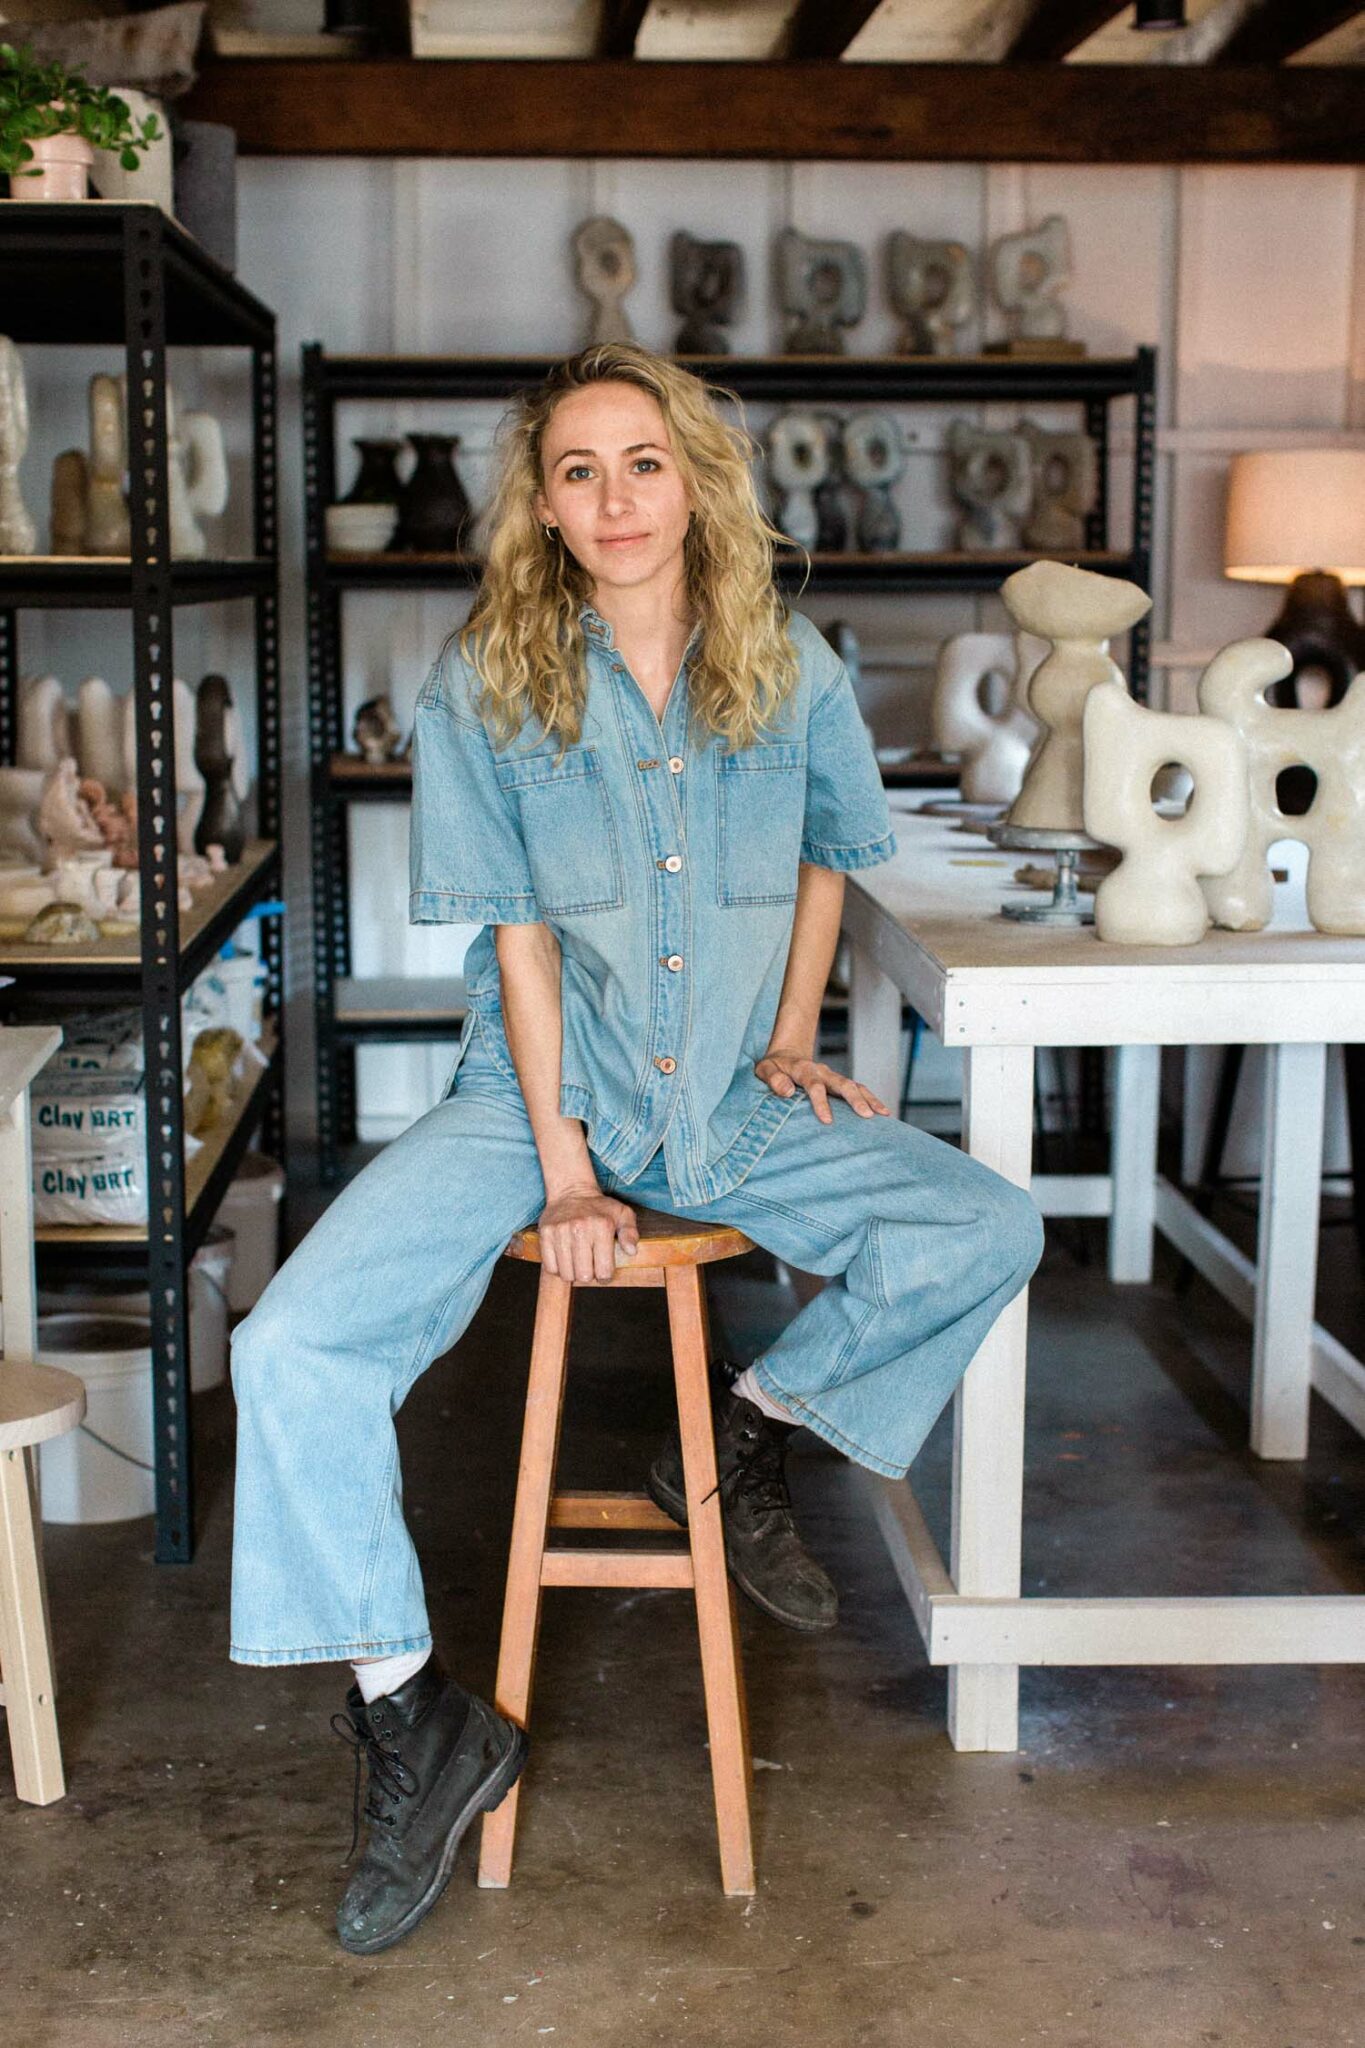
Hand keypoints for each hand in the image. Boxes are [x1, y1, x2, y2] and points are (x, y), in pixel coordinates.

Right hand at [537, 1183, 639, 1282]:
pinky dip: (558, 1268)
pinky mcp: (545, 1234)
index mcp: (602, 1226)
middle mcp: (580, 1229)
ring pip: (566, 1274)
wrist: (571, 1191)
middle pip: (583, 1275)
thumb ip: (630, 1233)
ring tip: (578, 1261)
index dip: (605, 1276)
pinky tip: (565, 1258)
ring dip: (573, 1273)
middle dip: (589, 1275)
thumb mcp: (623, 1214)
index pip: (603, 1271)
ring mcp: (560, 1232)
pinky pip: (550, 1267)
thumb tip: (631, 1251)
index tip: (603, 1270)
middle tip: (590, 1266)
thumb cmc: (599, 1207)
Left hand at [755, 1049, 889, 1125]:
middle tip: (866, 1116)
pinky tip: (884, 1113)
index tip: (827, 1120)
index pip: (814, 1085)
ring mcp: (833, 1077)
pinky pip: (859, 1089)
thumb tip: (787, 1091)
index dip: (821, 1102)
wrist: (786, 1055)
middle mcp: (822, 1072)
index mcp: (803, 1069)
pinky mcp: (839, 1083)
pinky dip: (871, 1099)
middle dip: (854, 1099)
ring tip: (882, 1115)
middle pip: (841, 1083)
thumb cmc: (773, 1067)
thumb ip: (773, 1078)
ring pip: (855, 1086)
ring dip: (869, 1099)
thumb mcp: (764, 1070)